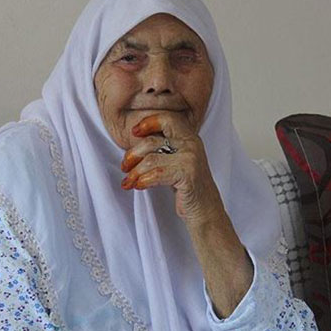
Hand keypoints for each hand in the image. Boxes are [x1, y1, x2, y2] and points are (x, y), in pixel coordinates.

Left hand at [120, 112, 252, 316]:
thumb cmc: (187, 188)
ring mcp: (191, 158)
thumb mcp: (175, 162)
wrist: (205, 212)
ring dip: (135, 172)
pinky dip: (143, 180)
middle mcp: (192, 144)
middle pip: (153, 140)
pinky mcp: (188, 174)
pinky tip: (138, 187)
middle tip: (124, 166)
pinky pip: (157, 173)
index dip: (148, 122)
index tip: (133, 133)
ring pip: (151, 158)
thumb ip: (163, 149)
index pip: (167, 118)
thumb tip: (134, 144)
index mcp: (189, 137)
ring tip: (128, 182)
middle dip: (133, 153)